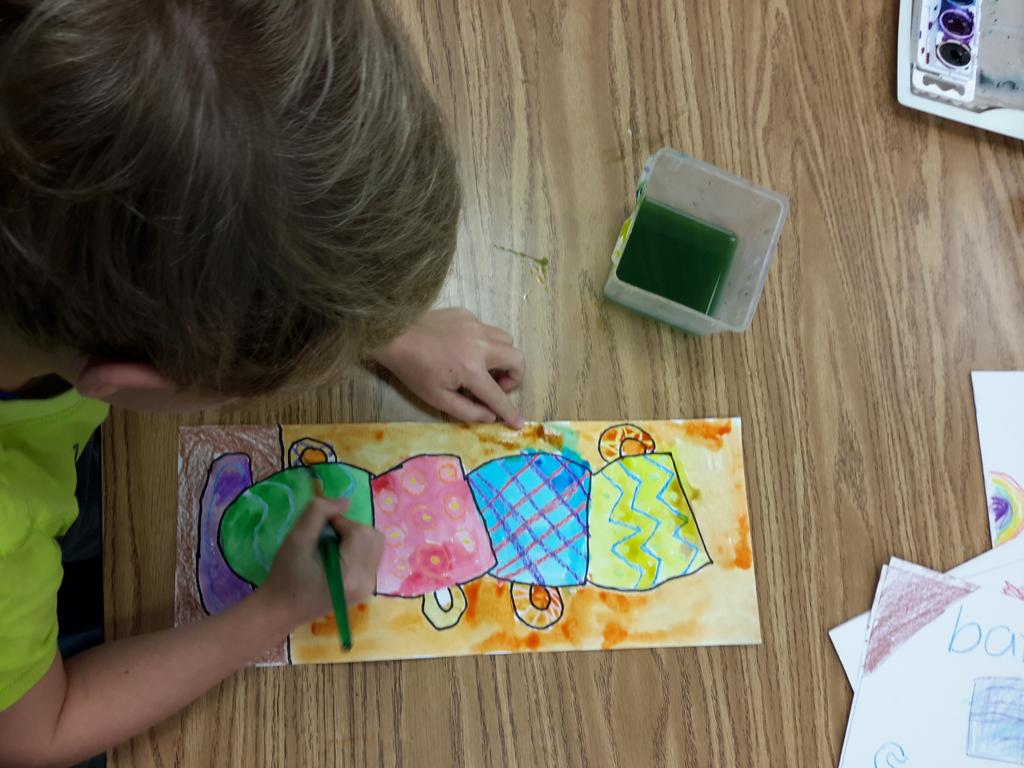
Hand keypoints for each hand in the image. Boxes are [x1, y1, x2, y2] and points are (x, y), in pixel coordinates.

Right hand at [260, 497, 383, 626]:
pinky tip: (337, 558)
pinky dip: (358, 549)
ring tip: (331, 547)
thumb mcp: (296, 538)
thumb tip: (346, 501)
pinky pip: (372, 557)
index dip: (340, 522)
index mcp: (349, 574)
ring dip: (356, 538)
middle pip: (373, 537)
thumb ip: (318, 512)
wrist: (280, 610)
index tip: (319, 529)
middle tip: (326, 537)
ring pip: (375, 545)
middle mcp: (365, 583)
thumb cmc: (285, 575)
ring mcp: (367, 588)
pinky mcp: (366, 590)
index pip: (359, 532)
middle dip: (351, 529)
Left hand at [374, 307, 525, 426]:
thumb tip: (491, 416)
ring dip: (503, 357)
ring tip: (485, 367)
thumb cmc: (413, 370)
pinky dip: (484, 343)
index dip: (510, 412)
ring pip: (506, 340)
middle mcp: (481, 345)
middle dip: (514, 377)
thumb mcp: (437, 399)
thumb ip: (468, 411)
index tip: (518, 422)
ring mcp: (475, 326)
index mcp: (472, 370)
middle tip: (497, 385)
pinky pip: (487, 329)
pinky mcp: (467, 314)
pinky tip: (464, 349)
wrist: (393, 335)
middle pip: (517, 359)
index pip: (499, 396)